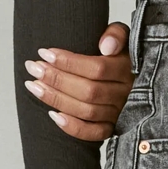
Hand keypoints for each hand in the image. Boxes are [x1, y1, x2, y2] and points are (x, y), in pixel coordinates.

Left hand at [23, 20, 133, 140]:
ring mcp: (119, 112)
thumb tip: (106, 46)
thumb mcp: (122, 37)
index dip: (69, 62)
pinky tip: (53, 115)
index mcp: (127, 69)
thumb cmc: (119, 54)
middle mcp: (125, 93)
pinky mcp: (113, 127)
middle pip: (89, 91)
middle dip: (56, 79)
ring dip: (56, 99)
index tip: (45, 53)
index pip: (98, 68)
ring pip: (87, 111)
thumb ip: (116, 35)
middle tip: (34, 68)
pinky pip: (94, 133)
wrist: (133, 78)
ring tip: (34, 86)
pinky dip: (73, 127)